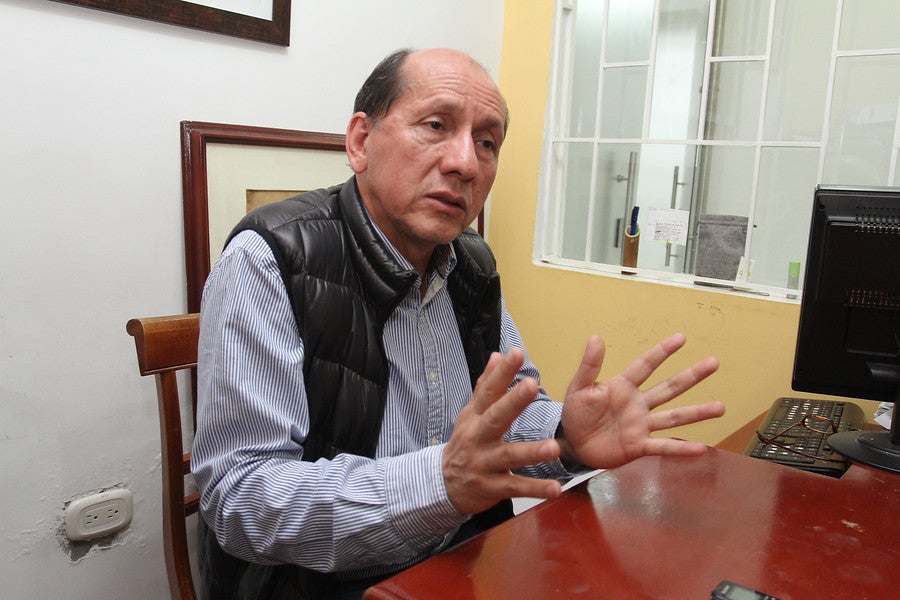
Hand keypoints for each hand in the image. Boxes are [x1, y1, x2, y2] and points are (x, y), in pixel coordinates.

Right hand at [442, 350, 562, 515]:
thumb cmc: (465, 443)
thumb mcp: (470, 414)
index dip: (502, 372)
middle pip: (496, 417)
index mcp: (475, 417)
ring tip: (554, 447)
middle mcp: (478, 437)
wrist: (443, 484)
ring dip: (531, 452)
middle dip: (513, 402)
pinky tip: (555, 488)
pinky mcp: (492, 487)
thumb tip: (497, 354)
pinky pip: (515, 487)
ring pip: (509, 456)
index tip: (517, 353)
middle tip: (532, 385)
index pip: (488, 390)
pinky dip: (535, 489)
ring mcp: (484, 463)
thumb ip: (486, 385)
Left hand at [558, 334, 722, 469]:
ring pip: (674, 417)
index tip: (681, 338)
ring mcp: (641, 425)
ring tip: (721, 407)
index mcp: (623, 387)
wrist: (572, 443)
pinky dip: (681, 449)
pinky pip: (664, 446)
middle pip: (669, 388)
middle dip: (691, 376)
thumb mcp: (579, 388)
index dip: (662, 352)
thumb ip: (590, 366)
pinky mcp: (639, 446)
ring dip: (697, 412)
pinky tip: (701, 448)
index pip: (646, 366)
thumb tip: (596, 337)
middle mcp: (638, 404)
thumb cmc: (575, 413)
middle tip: (714, 363)